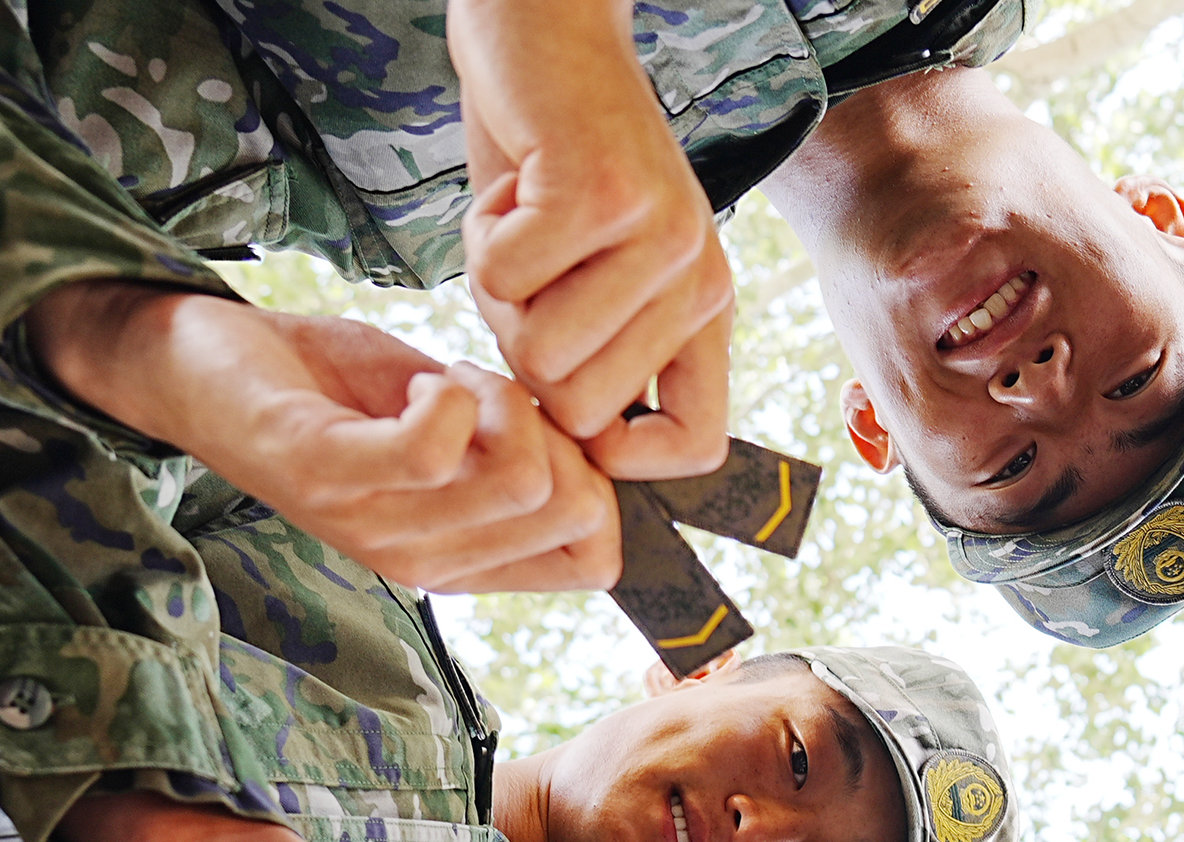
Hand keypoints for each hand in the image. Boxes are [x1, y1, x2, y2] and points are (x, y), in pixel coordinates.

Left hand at [28, 283, 622, 591]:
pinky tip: (415, 384)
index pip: (594, 561)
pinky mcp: (326, 474)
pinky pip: (434, 448)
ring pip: (522, 479)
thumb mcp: (449, 426)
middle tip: (479, 395)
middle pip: (571, 509)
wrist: (198, 366)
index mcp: (462, 560)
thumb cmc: (328, 388)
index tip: (533, 430)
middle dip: (552, 429)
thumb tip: (599, 451)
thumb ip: (518, 452)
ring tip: (443, 384)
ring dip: (500, 401)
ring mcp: (374, 527)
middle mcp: (424, 562)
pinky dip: (447, 394)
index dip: (593, 480)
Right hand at [453, 0, 732, 477]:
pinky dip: (480, 234)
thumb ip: (588, 352)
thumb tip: (554, 456)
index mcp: (703, 310)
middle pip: (576, 408)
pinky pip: (503, 279)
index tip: (563, 400)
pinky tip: (515, 183)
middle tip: (532, 262)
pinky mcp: (603, 194)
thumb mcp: (588, 269)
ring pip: (535, 351)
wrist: (547, 24)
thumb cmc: (549, 160)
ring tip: (526, 218)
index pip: (696, 446)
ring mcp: (659, 237)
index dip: (615, 452)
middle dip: (519, 344)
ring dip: (496, 287)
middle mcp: (698, 282)